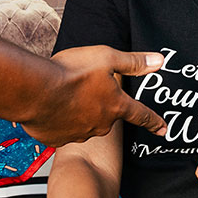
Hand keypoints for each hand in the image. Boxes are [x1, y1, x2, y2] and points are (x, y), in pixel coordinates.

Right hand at [25, 46, 166, 146]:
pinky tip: (51, 106)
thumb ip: (134, 62)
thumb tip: (159, 61)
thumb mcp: (107, 57)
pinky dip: (59, 120)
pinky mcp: (56, 139)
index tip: (163, 130)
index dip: (154, 122)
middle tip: (82, 85)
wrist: (33, 90)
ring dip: (78, 111)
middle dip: (98, 102)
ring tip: (64, 93)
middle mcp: (100, 124)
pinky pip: (63, 129)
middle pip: (107, 115)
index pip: (141, 115)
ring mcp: (78, 134)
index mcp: (115, 106)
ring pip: (84, 122)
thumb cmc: (69, 71)